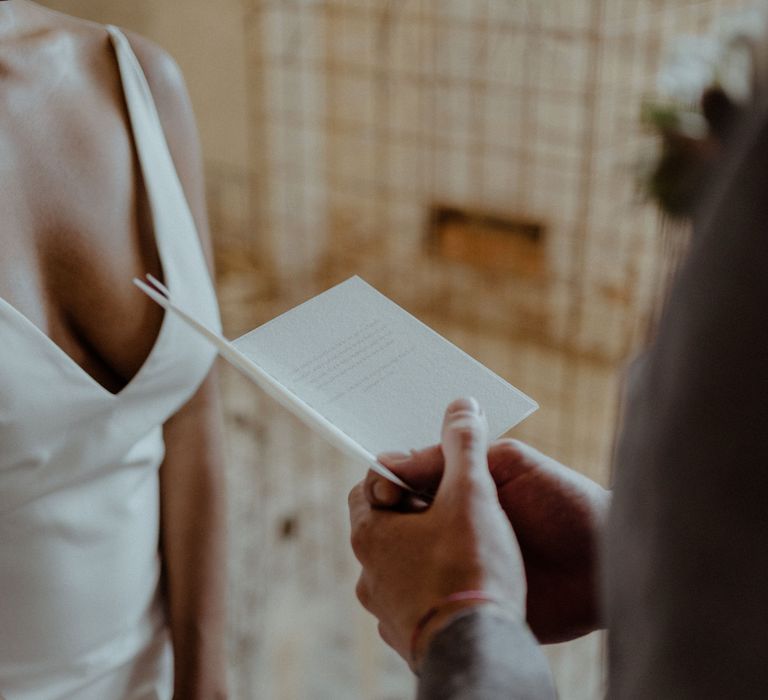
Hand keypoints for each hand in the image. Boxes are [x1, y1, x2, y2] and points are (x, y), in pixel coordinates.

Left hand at [348, 398, 526, 669]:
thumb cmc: (471, 567)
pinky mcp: (408, 638)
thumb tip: (461, 404)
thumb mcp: (472, 494)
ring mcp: (385, 610)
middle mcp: (367, 573)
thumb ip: (464, 444)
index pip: (371, 484)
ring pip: (399, 565)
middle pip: (385, 524)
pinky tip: (464, 585)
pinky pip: (415, 600)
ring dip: (424, 551)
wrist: (480, 651)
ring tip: (463, 547)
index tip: (434, 475)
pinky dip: (433, 587)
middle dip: (415, 511)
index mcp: (370, 533)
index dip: (402, 472)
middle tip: (453, 506)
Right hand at [368, 438, 609, 642]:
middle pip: (397, 519)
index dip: (389, 481)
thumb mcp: (510, 464)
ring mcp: (456, 562)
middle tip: (382, 528)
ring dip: (391, 560)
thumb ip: (461, 453)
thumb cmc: (564, 502)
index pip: (406, 477)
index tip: (385, 492)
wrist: (606, 563)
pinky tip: (405, 594)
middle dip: (384, 521)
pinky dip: (408, 594)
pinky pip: (424, 596)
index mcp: (460, 485)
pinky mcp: (465, 597)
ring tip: (388, 564)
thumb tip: (396, 458)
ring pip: (402, 560)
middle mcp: (451, 522)